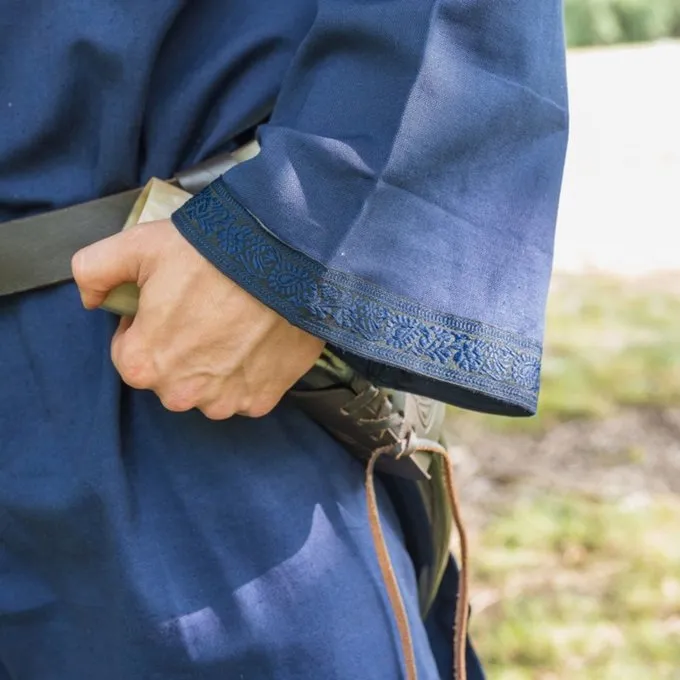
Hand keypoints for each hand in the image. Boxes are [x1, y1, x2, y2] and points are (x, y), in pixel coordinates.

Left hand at [72, 219, 324, 418]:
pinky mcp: (262, 398)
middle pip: (170, 375)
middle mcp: (182, 394)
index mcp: (144, 363)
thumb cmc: (213, 254)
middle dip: (179, 349)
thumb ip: (94, 270)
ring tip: (233, 324)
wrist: (285, 261)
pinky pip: (245, 392)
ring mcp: (226, 400)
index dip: (144, 327)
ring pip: (208, 388)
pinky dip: (248, 372)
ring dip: (214, 365)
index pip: (130, 354)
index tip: (167, 306)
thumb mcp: (139, 245)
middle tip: (203, 311)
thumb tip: (89, 297)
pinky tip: (255, 340)